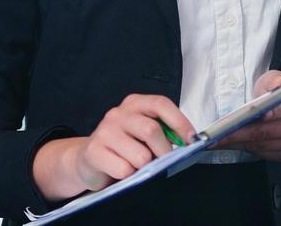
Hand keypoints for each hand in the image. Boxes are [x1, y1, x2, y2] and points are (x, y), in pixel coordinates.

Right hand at [72, 94, 195, 191]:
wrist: (89, 159)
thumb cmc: (124, 147)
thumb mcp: (143, 134)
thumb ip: (163, 133)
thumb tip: (189, 143)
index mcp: (133, 104)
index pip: (160, 104)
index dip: (179, 122)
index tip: (191, 140)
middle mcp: (117, 114)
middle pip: (151, 130)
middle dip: (163, 151)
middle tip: (163, 161)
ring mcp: (104, 132)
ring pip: (140, 155)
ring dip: (144, 167)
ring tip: (136, 165)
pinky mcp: (94, 151)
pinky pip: (124, 169)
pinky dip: (129, 176)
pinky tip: (121, 171)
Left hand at [220, 70, 280, 161]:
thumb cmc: (275, 92)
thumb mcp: (273, 79)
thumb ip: (273, 80)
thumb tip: (274, 87)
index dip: (269, 112)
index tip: (252, 114)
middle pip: (267, 131)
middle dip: (238, 132)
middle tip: (216, 132)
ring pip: (261, 144)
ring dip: (236, 142)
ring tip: (215, 139)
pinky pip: (261, 153)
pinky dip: (242, 148)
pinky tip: (227, 143)